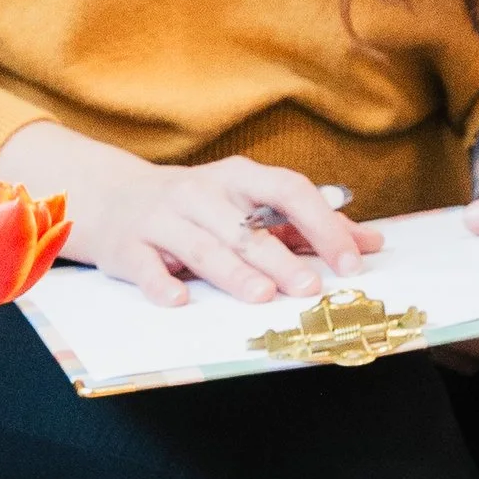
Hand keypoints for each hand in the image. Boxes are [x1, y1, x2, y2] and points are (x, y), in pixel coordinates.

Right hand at [0, 125, 381, 309]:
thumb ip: (305, 224)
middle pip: (246, 225)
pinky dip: (161, 282)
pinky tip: (178, 301)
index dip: (321, 224)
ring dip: (232, 272)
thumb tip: (372, 244)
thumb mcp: (245, 203)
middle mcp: (199, 192)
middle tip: (309, 290)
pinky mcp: (127, 245)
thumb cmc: (193, 205)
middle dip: (280, 258)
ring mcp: (161, 218)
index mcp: (236, 178)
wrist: (106, 195)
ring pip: (202, 245)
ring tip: (260, 296)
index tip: (350, 260)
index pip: (287, 190)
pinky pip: (145, 264)